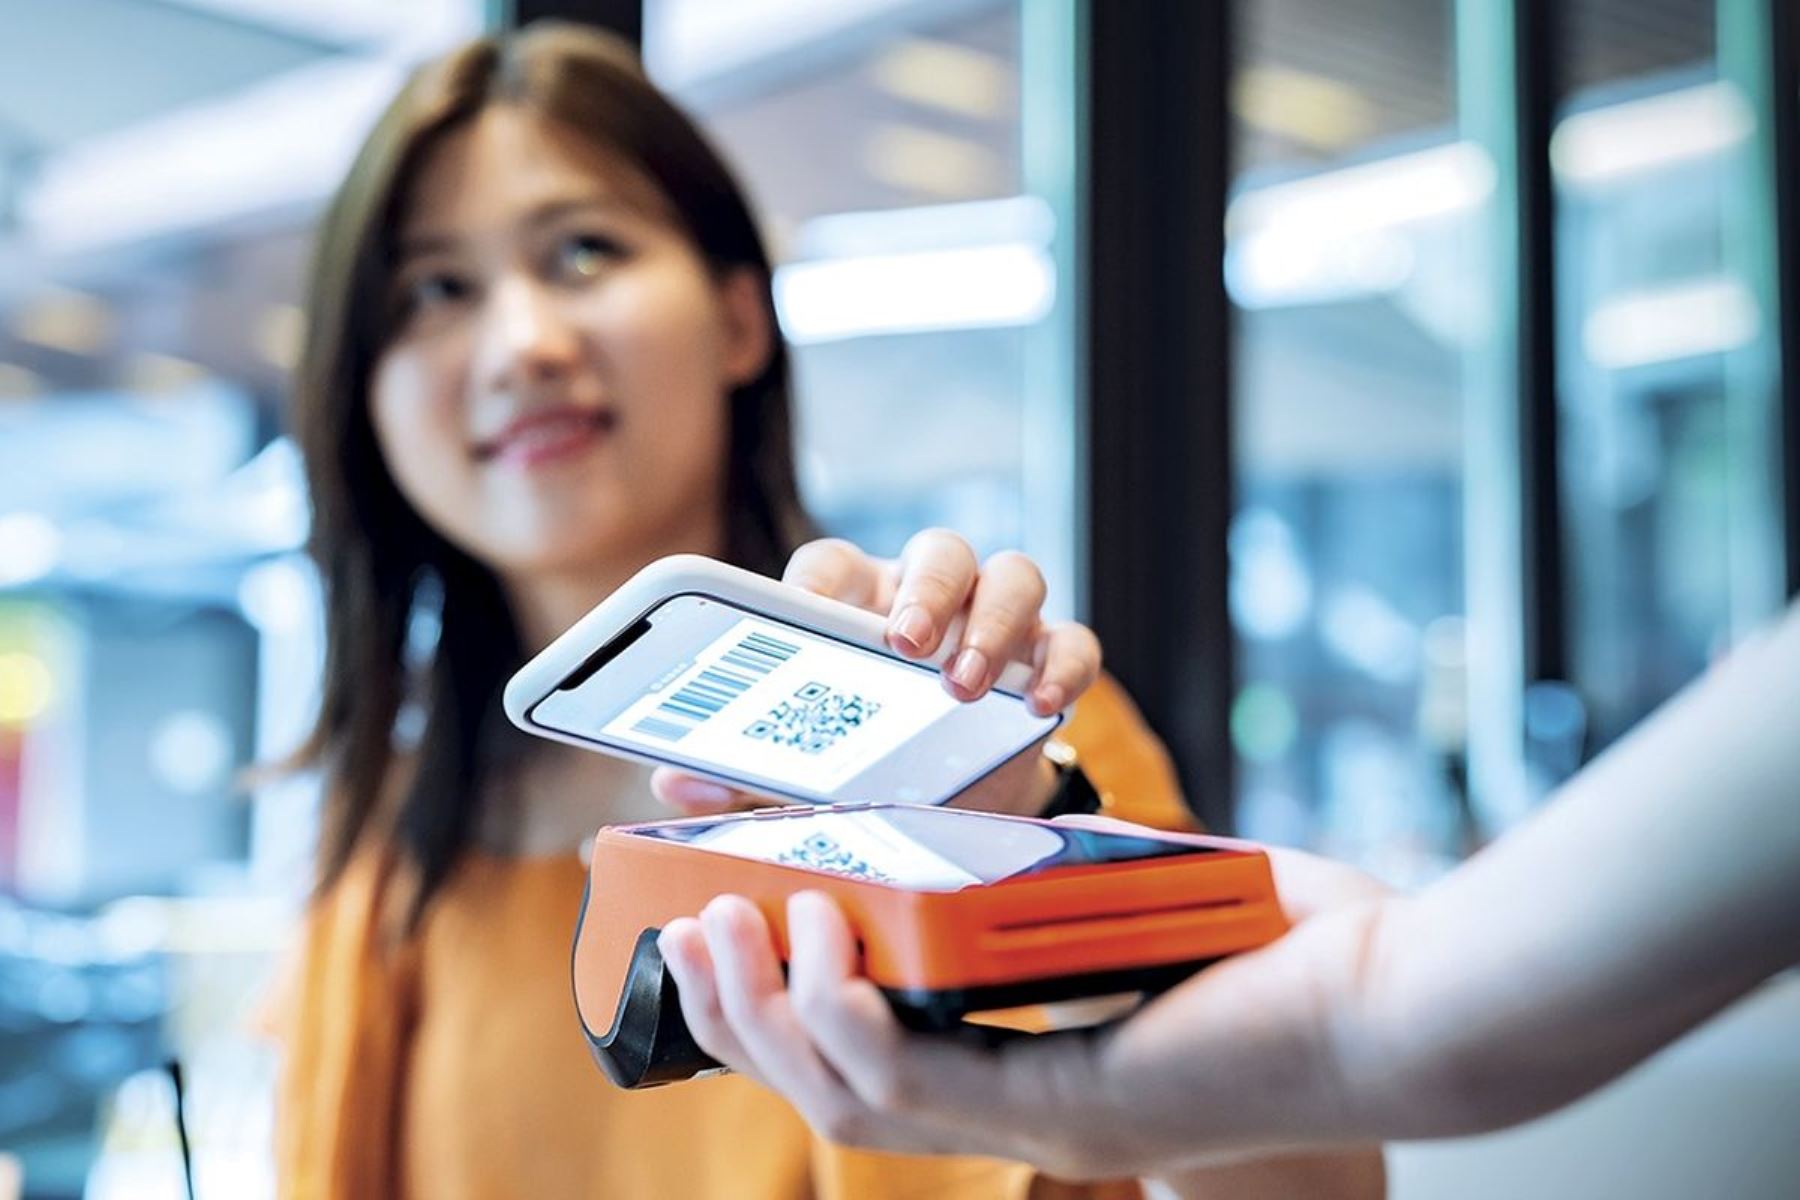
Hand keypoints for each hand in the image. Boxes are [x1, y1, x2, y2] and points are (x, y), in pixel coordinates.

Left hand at [652, 531, 1100, 815]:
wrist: (956, 808)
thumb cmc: (871, 763)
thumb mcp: (804, 774)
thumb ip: (741, 775)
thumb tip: (671, 783)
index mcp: (858, 606)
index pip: (837, 564)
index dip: (821, 579)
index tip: (803, 604)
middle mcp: (932, 599)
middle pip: (939, 553)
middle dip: (926, 591)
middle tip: (907, 643)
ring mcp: (998, 625)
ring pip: (1013, 577)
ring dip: (992, 622)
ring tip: (965, 682)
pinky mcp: (1049, 663)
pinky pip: (1072, 641)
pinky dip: (1060, 665)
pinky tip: (1038, 704)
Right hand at [657, 819, 1395, 1178]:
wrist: (1405, 1002)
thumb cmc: (1294, 952)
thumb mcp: (1137, 910)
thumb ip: (1057, 892)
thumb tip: (988, 834)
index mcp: (1036, 1077)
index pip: (872, 1067)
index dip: (781, 1015)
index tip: (727, 937)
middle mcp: (1024, 1116)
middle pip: (833, 1093)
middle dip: (743, 1017)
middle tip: (687, 935)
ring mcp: (1042, 1122)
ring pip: (846, 1094)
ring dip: (766, 1012)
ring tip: (723, 925)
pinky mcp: (1071, 1105)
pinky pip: (913, 1076)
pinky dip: (840, 1011)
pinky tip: (808, 938)